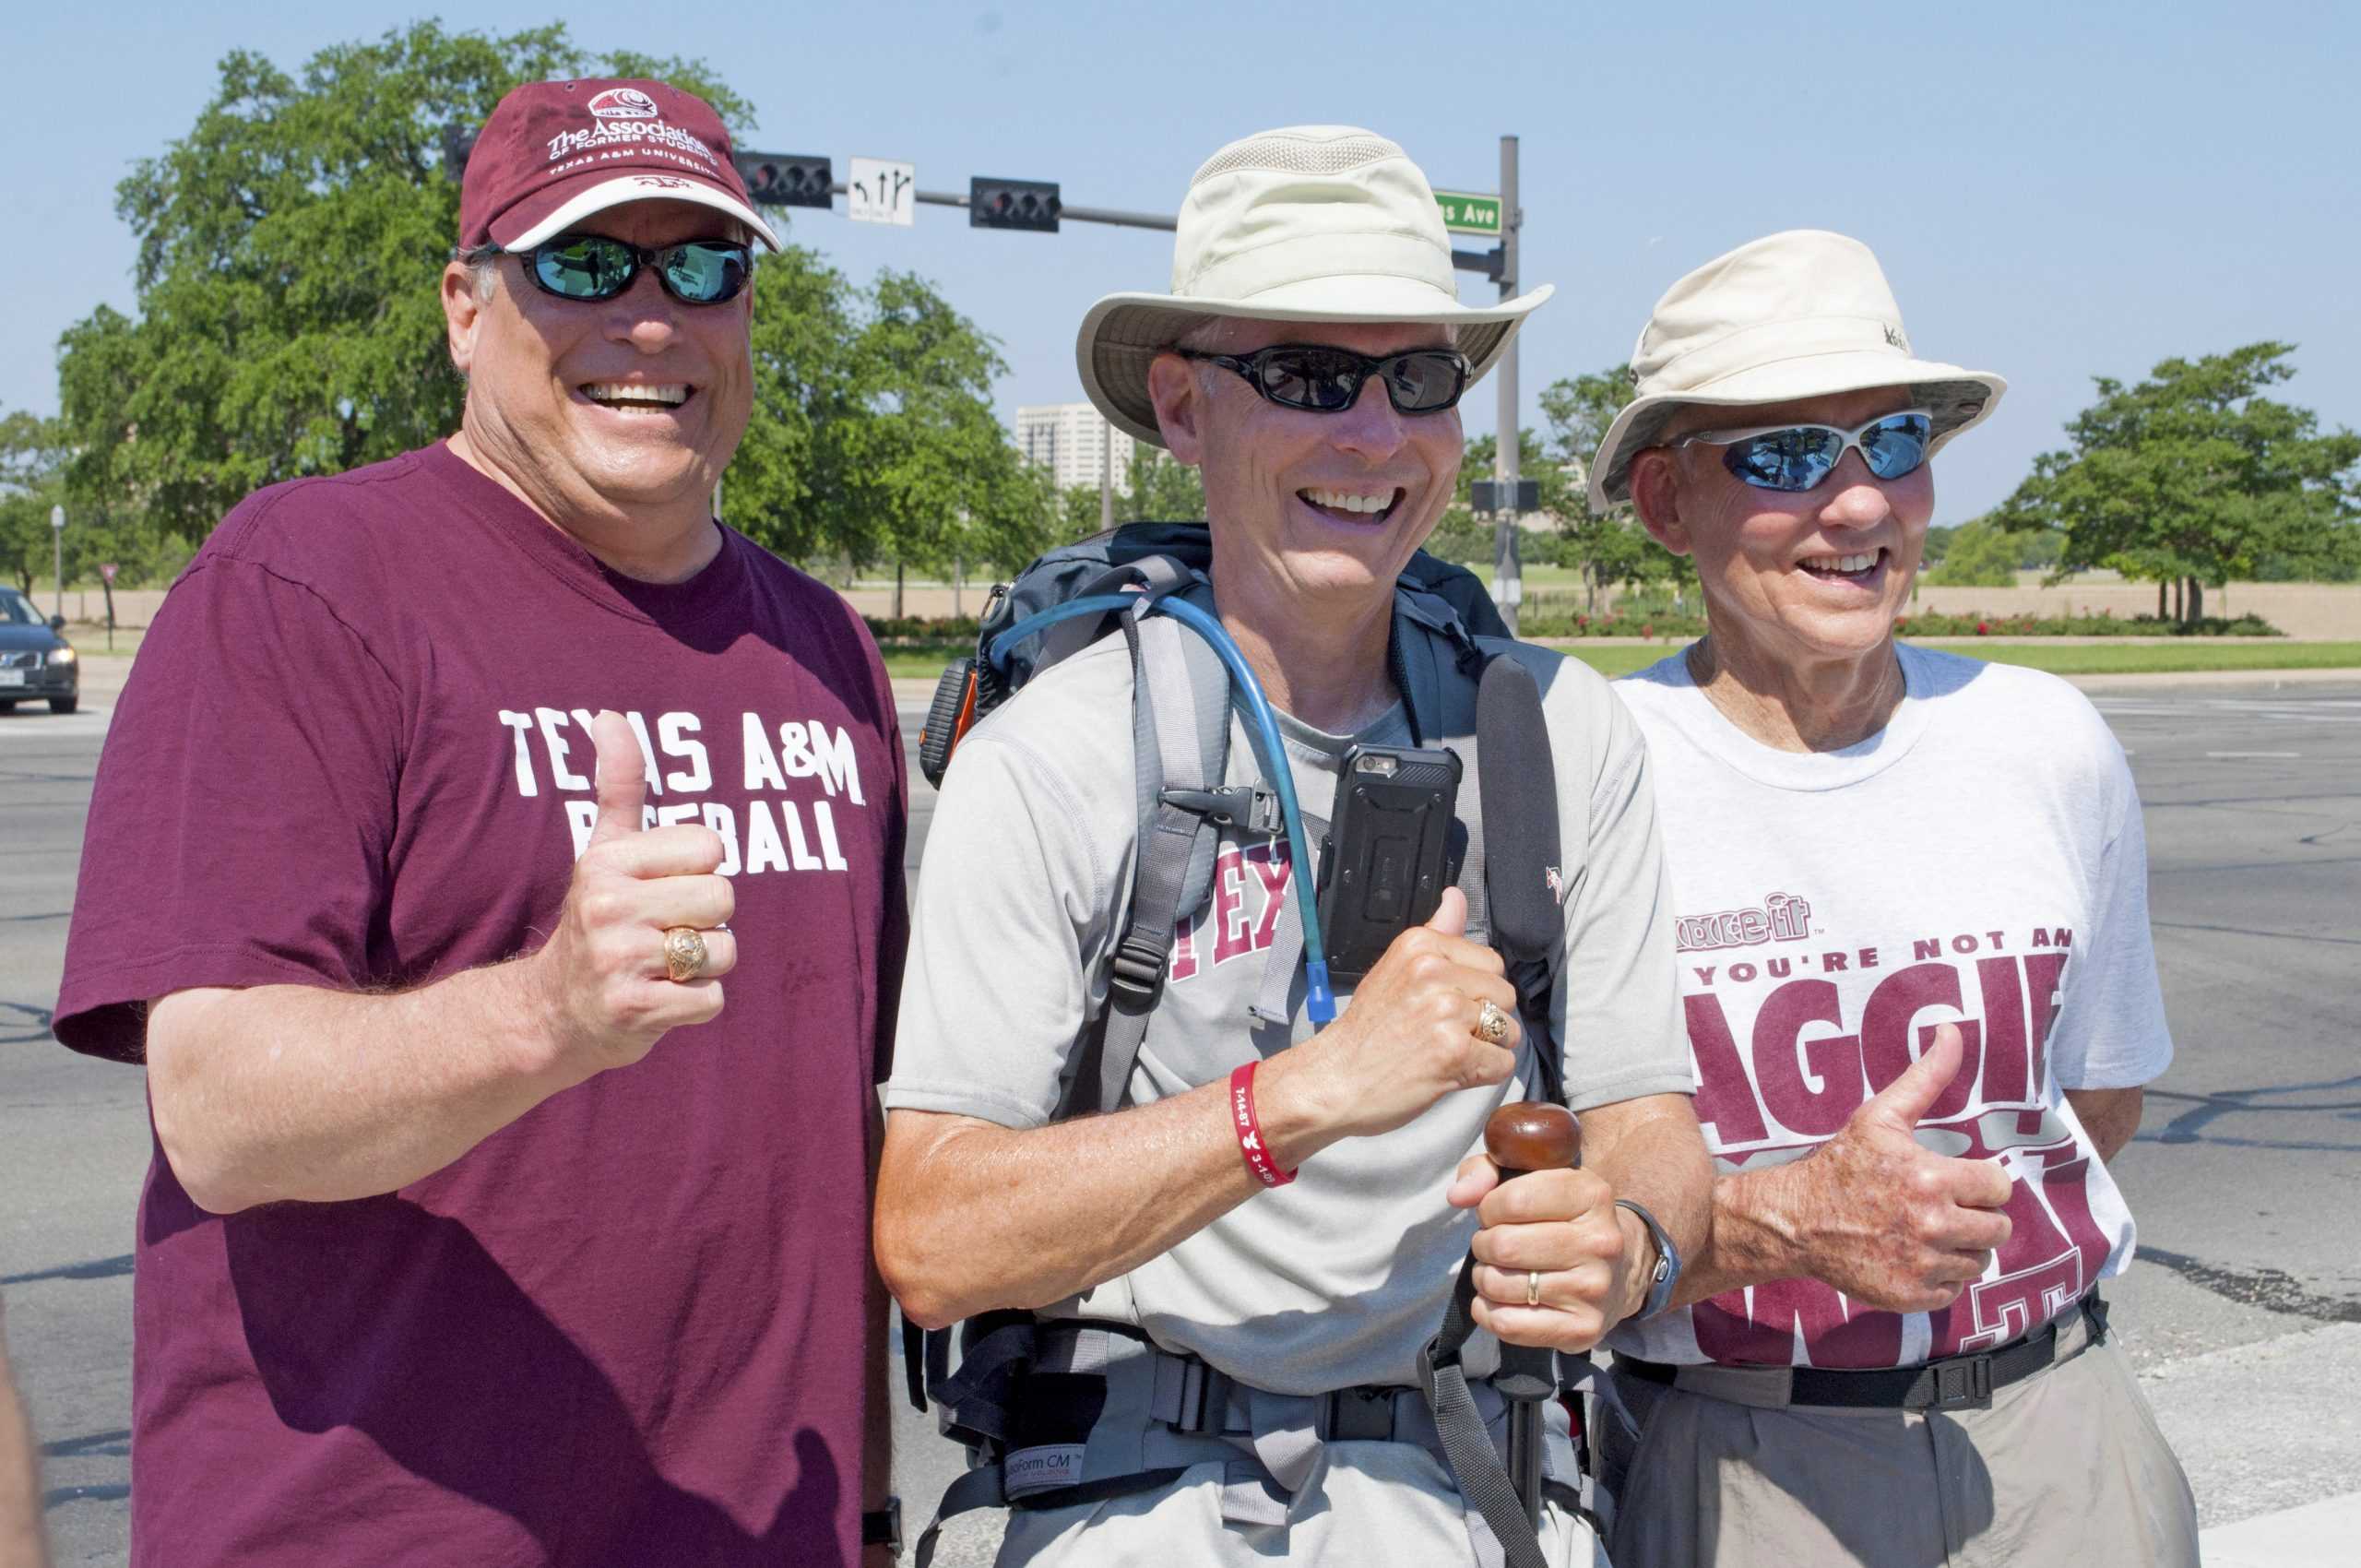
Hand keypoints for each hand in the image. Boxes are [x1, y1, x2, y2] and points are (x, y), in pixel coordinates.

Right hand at [526, 711, 736, 1077]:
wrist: (553, 1013)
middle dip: (706, 920)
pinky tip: (659, 998)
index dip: (699, 872)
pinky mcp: (635, 1012)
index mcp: (606, 862)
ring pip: (724, 950)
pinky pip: (712, 1000)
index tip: (660, 890)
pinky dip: (696, 1004)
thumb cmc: (598, 920)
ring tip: (661, 965)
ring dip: (704, 965)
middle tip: (662, 932)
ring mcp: (619, 962)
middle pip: (723, 898)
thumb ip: (619, 785)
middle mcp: (607, 907)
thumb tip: (609, 715)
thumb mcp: (603, 850)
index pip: (712, 848)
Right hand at [1263, 889, 1519, 1145]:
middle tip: (1444, 1033)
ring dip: (1486, 1048)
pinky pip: (1503, 1062)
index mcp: (1421, 945)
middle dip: (1485, 1019)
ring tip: (1446, 1053)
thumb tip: (1456, 896)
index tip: (1443, 1005)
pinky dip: (1484, 1075)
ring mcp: (1447, 1010)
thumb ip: (1436, 933)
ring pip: (1509, 1030)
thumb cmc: (1365, 1032)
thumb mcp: (1394, 968)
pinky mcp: (1456, 1050)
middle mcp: (1434, 971)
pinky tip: (1451, 1072)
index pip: (1491, 962)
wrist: (1334, 1080)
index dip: (1476, 990)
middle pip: (1505, 995)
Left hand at [1449, 1156, 1635, 1351]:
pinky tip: (1500, 1299)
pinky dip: (1488, 1311)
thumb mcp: (1531, 1178)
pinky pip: (1507, 1324)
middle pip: (1503, 1245)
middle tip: (1495, 1245)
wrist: (1618, 1271)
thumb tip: (1458, 1196)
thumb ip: (1486, 1170)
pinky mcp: (1583, 1329)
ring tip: (1500, 1269)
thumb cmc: (1561, 1218)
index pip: (1512, 1200)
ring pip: (1498, 1285)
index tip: (1496, 1213)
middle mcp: (1600, 1243)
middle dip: (1483, 1244)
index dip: (1488, 1208)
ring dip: (1484, 1277)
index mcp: (1591, 1195)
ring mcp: (1594, 1290)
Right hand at [1772, 1024, 2012, 1311]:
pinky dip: (1939, 1277)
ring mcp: (1923, 1265)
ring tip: (1926, 1232)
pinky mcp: (1912, 1295)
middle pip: (1998, 1229)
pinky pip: (1954, 1290)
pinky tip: (1912, 1256)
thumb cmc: (1843, 1164)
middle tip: (1941, 1207)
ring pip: (1979, 1261)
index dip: (1981, 1182)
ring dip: (1960, 1248)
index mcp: (1932, 1179)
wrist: (1797, 1220)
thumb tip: (1953, 1029)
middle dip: (1975, 1216)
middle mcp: (1933, 1226)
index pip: (2000, 1188)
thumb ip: (1926, 1077)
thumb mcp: (1881, 1116)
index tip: (1955, 1180)